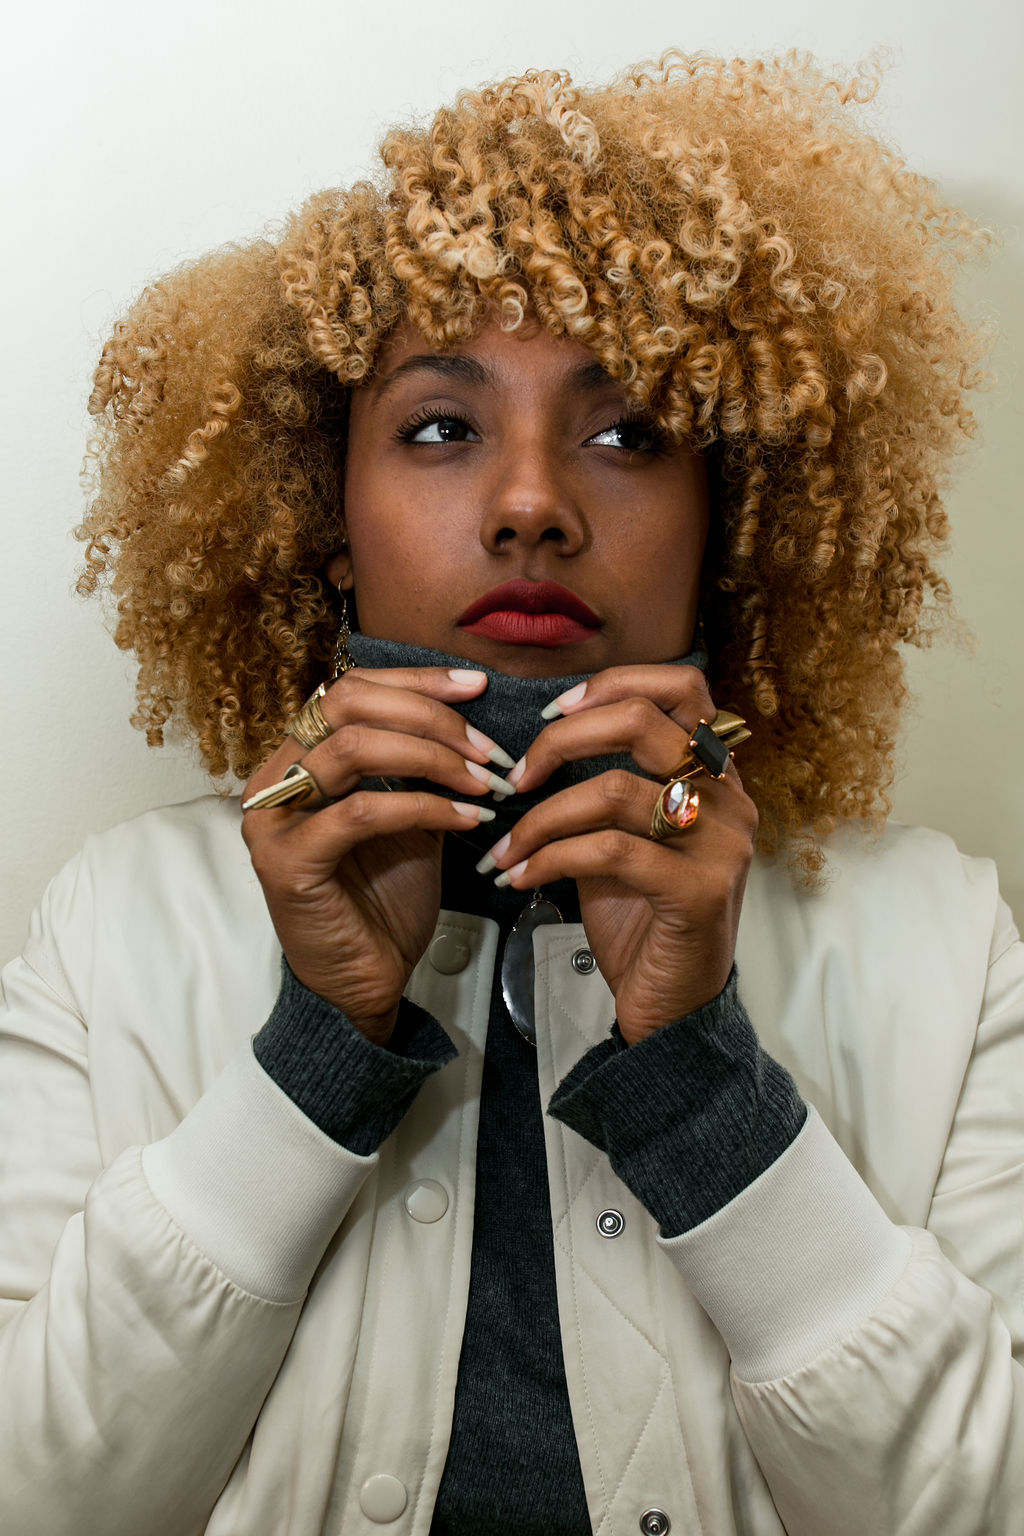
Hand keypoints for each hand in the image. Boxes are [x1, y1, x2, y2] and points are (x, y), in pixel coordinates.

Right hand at [241, 666, 515, 1043]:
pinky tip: (466, 819)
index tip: (475, 686)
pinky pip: (361, 813)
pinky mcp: (287, 862)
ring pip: (351, 749)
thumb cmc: (384, 897)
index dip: (415, 682)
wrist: (369, 977)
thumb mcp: (412, 817)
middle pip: (348, 705)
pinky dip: (422, 808)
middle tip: (485, 747)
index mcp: (301, 757)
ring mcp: (274, 819)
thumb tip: (473, 716)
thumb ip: (423, 766)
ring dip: (431, 757)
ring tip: (482, 781)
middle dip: (429, 716)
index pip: (351, 689)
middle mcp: (276, 778)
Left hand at [478, 665, 757, 1044]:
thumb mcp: (623, 837)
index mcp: (715, 775)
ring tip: (506, 846)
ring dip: (540, 816)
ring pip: (614, 790)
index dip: (611, 685)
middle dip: (562, 739)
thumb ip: (603, 785)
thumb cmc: (642, 916)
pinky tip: (520, 877)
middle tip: (518, 775)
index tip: (553, 712)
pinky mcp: (698, 892)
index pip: (682, 686)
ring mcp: (720, 845)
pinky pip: (610, 851)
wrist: (673, 1004)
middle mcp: (729, 799)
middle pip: (644, 721)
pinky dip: (550, 858)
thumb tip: (536, 746)